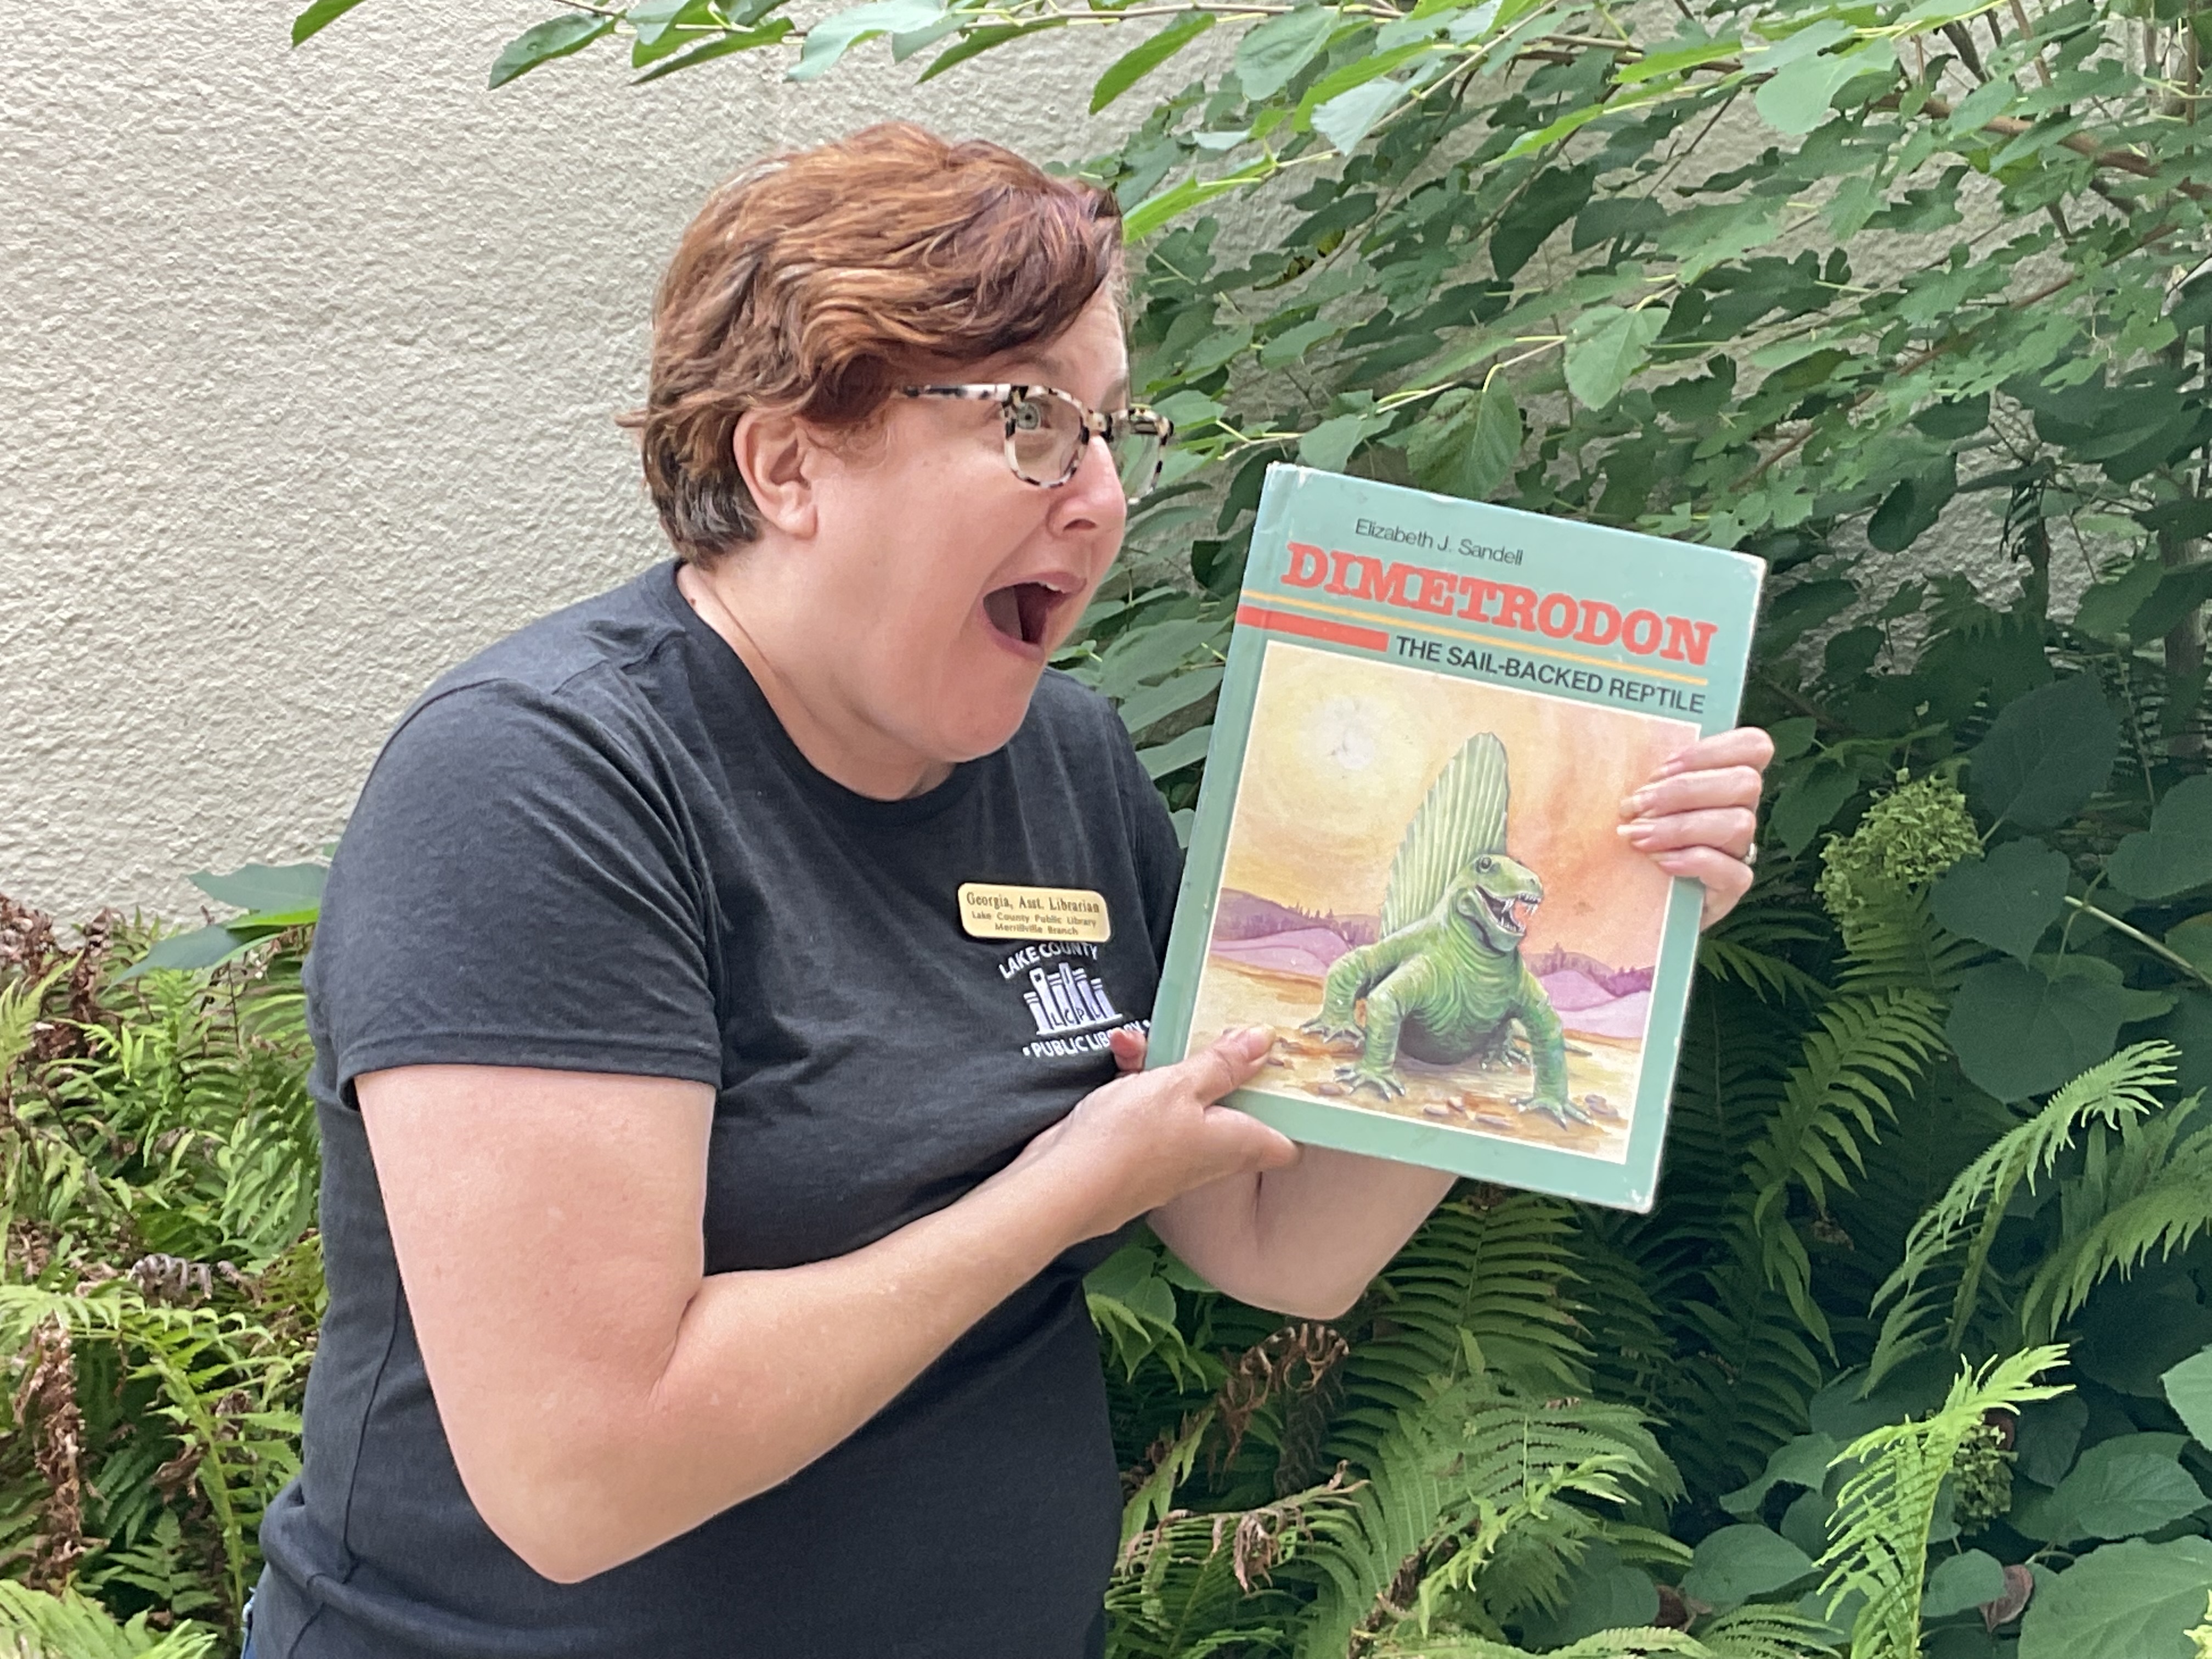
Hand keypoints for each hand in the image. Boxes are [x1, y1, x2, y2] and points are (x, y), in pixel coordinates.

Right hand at [1015, 1025, 1298, 1238]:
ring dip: (1162, 1067)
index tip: (1285, 1073)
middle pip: (1230, 1109)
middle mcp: (1208, 1156)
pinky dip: (1134, 1083)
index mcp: (1235, 1143)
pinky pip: (1147, 1110)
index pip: (1283, 1144)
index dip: (1289, 1113)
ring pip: (1182, 1102)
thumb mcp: (1179, 1085)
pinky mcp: (1135, 1152)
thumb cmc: (1128, 1140)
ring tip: (1137, 1042)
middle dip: (1212, 1068)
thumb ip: (1221, 1064)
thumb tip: (1264, 1043)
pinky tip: (1119, 1054)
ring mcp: (1171, 1156)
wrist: (1061, 1186)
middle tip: (1203, 1035)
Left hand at [1617, 726, 1773, 927]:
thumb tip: (1588, 739)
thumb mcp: (1633, 798)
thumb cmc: (1630, 834)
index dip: (1713, 749)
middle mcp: (1738, 810)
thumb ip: (1634, 770)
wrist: (1629, 896)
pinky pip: (1735, 872)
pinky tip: (1660, 863)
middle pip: (1745, 782)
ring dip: (1682, 826)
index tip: (1662, 768)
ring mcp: (1738, 850)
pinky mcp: (1731, 888)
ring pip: (1740, 824)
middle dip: (1685, 789)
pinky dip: (1695, 862)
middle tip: (1637, 804)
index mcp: (1721, 779)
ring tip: (1638, 836)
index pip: (1752, 747)